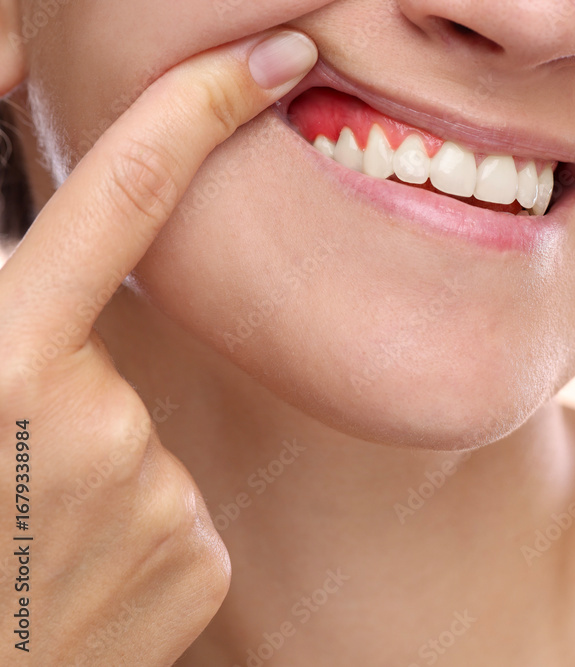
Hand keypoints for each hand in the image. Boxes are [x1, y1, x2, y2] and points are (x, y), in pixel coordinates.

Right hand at [0, 29, 316, 664]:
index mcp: (5, 363)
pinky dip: (130, 530)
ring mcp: (160, 497)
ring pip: (145, 441)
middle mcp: (100, 420)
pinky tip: (71, 577)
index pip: (124, 193)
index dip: (202, 109)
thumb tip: (23, 189)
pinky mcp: (197, 563)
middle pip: (116, 354)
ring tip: (22, 542)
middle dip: (64, 392)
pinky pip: (176, 512)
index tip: (277, 59)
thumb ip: (1, 301)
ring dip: (90, 472)